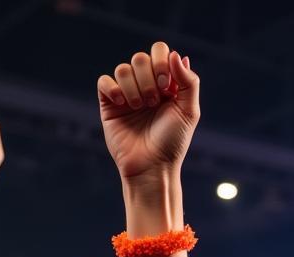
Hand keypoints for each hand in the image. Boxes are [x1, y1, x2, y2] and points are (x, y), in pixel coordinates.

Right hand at [98, 44, 198, 183]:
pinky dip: (113, 88)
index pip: (159, 52)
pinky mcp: (109, 105)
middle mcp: (145, 85)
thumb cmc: (173, 143)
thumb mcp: (189, 112)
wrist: (152, 166)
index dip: (161, 62)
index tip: (166, 86)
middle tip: (153, 102)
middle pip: (140, 58)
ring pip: (123, 69)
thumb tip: (177, 55)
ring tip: (140, 108)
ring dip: (133, 88)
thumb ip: (189, 82)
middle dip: (148, 78)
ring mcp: (126, 94)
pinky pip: (104, 81)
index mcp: (165, 84)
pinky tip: (122, 103)